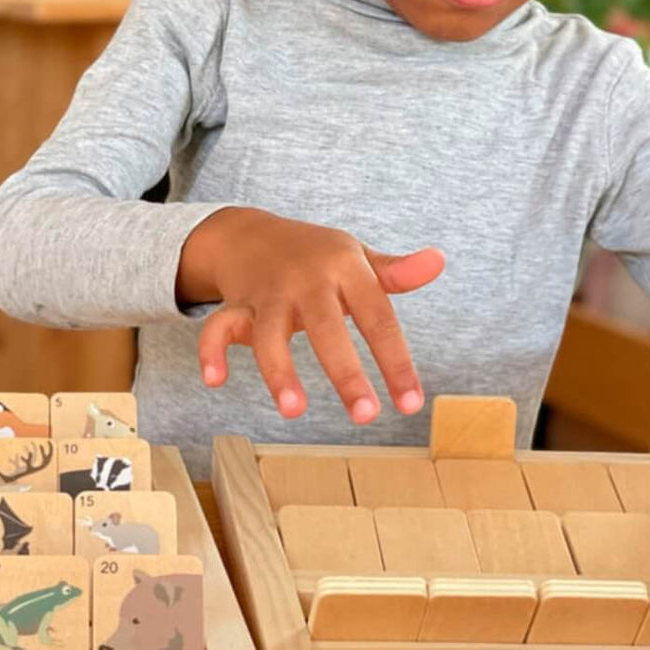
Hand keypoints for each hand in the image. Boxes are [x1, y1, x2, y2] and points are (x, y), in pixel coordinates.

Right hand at [177, 208, 444, 423]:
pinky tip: (215, 381)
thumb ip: (394, 272)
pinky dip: (211, 352)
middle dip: (345, 373)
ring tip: (294, 411)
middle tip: (365, 416)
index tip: (411, 404)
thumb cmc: (316, 256)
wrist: (251, 233)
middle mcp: (306, 280)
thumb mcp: (356, 258)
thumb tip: (438, 261)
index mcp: (344, 268)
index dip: (396, 362)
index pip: (378, 317)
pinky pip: (219, 327)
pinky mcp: (237, 305)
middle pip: (326, 327)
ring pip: (269, 333)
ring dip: (279, 371)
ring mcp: (269, 293)